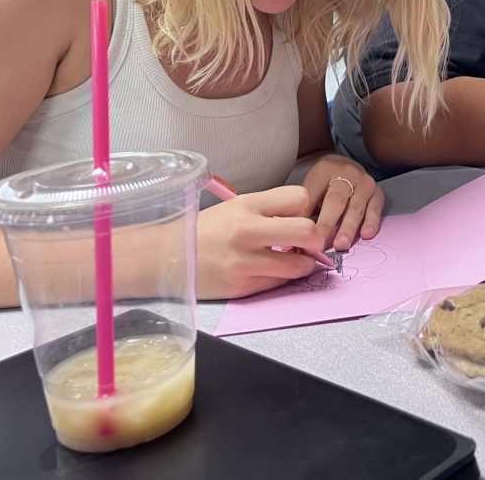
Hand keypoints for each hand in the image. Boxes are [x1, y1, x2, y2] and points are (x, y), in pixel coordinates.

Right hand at [196, 186, 325, 299]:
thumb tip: (304, 220)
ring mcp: (244, 261)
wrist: (167, 256)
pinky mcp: (241, 286)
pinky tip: (273, 271)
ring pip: (298, 265)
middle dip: (316, 239)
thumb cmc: (206, 229)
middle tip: (309, 244)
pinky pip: (278, 283)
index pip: (300, 197)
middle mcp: (247, 231)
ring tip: (295, 261)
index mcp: (247, 204)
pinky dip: (283, 278)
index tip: (299, 218)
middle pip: (307, 231)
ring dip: (304, 264)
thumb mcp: (236, 207)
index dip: (306, 209)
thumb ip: (269, 210)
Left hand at [300, 154, 383, 251]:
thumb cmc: (324, 184)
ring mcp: (364, 182)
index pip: (312, 194)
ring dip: (348, 227)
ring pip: (356, 206)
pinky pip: (375, 208)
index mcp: (323, 171)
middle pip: (336, 200)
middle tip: (321, 244)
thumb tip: (291, 243)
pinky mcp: (377, 192)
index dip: (305, 217)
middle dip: (328, 224)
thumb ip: (302, 211)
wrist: (345, 166)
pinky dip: (371, 222)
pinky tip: (366, 235)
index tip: (299, 238)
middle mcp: (346, 174)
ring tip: (341, 245)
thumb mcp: (310, 189)